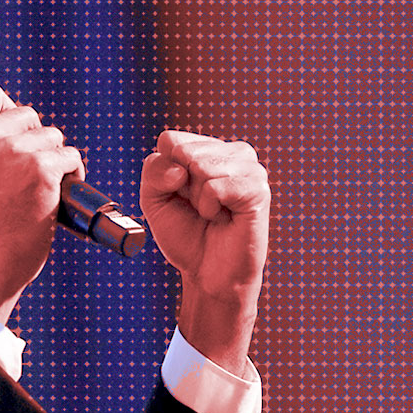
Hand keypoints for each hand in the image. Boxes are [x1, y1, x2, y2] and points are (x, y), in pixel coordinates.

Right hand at [0, 83, 85, 319]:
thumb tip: (19, 121)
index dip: (9, 112)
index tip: (12, 136)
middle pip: (29, 114)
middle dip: (36, 139)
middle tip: (26, 172)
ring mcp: (14, 151)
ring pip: (54, 136)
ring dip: (55, 158)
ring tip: (40, 187)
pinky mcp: (41, 169)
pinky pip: (71, 157)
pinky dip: (72, 174)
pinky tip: (56, 193)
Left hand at [141, 130, 269, 376]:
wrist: (207, 273)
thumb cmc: (185, 234)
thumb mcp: (154, 199)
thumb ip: (154, 171)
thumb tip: (181, 168)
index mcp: (208, 150)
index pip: (170, 140)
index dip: (164, 173)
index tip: (178, 194)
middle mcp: (232, 153)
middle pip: (184, 150)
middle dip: (180, 185)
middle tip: (198, 207)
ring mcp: (249, 169)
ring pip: (201, 164)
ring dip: (196, 197)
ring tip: (211, 212)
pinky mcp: (258, 189)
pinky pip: (215, 186)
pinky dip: (209, 206)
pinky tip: (222, 217)